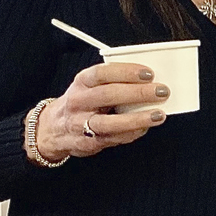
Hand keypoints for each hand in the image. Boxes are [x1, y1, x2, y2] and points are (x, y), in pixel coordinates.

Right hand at [30, 63, 168, 162]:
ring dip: (137, 118)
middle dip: (138, 93)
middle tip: (161, 92)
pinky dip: (133, 133)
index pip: (102, 73)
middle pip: (108, 95)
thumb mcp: (89, 86)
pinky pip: (114, 138)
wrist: (54, 129)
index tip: (148, 73)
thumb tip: (148, 81)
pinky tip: (145, 127)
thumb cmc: (81, 103)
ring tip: (158, 115)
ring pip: (110, 122)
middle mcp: (79, 102)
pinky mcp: (88, 142)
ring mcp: (81, 124)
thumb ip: (113, 82)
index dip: (126, 72)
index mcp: (81, 82)